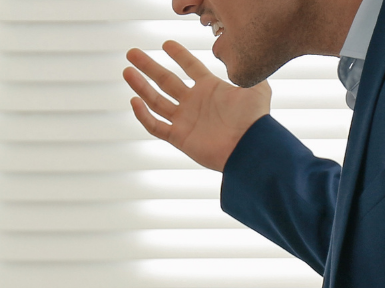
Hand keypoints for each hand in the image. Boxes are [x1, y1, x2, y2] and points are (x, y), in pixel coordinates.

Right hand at [124, 42, 271, 171]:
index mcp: (210, 88)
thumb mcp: (257, 88)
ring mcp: (185, 120)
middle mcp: (194, 102)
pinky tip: (134, 101)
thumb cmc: (255, 119)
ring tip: (127, 71)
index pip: (190, 67)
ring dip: (141, 86)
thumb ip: (245, 71)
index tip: (166, 44)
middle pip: (166, 81)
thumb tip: (238, 57)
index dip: (179, 55)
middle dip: (148, 67)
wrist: (250, 147)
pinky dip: (144, 115)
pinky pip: (156, 126)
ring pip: (156, 101)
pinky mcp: (179, 137)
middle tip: (132, 54)